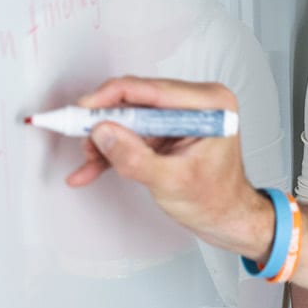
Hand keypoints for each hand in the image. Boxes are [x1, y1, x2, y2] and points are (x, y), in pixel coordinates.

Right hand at [64, 76, 272, 260]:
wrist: (226, 218)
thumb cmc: (215, 200)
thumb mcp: (172, 181)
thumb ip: (135, 158)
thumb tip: (104, 133)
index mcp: (209, 104)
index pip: (153, 89)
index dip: (112, 96)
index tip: (83, 108)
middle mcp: (196, 103)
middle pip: (137, 101)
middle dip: (105, 123)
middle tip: (81, 138)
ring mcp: (180, 116)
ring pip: (129, 118)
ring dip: (105, 140)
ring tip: (89, 161)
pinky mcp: (167, 130)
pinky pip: (132, 133)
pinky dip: (113, 150)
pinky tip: (91, 168)